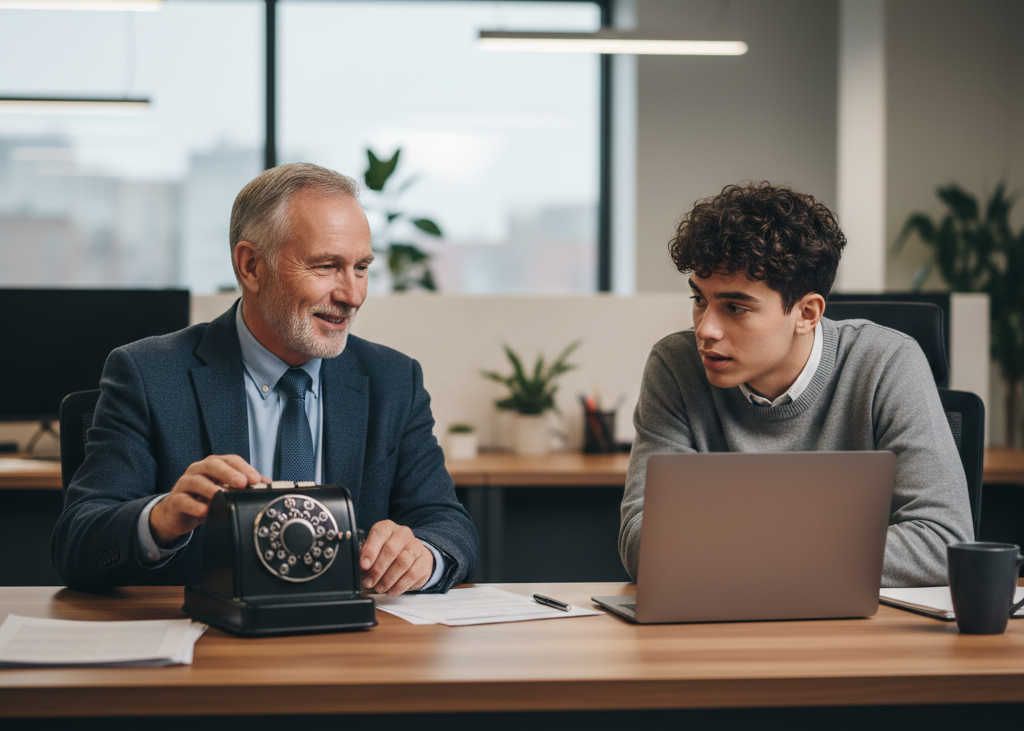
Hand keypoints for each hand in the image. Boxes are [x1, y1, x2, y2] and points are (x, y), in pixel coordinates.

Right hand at [150, 455, 267, 546]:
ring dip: (211, 488)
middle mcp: (198, 470)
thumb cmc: (203, 498)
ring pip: (196, 480)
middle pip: (213, 465)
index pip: (230, 460)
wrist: (178, 514)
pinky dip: (194, 505)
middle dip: (229, 473)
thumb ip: (245, 485)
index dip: (244, 468)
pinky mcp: (175, 500)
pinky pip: (183, 500)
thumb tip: (267, 483)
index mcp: (213, 465)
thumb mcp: (226, 491)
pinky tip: (205, 510)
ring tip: (223, 495)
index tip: (256, 480)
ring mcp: (185, 484)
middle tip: (243, 483)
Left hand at [359, 520, 432, 595]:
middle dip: (377, 569)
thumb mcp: (376, 550)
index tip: (363, 565)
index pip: (379, 533)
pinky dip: (399, 585)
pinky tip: (391, 590)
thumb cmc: (390, 553)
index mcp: (388, 528)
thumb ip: (367, 558)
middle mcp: (403, 534)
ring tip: (379, 587)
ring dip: (388, 579)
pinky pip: (412, 574)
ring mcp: (416, 546)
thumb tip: (360, 570)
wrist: (414, 556)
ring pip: (402, 562)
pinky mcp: (424, 561)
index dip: (370, 550)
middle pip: (390, 550)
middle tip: (369, 582)